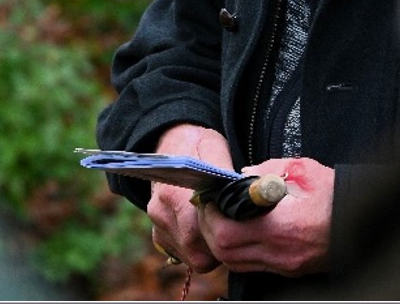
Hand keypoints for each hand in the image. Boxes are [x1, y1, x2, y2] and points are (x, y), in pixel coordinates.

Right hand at [148, 124, 230, 271]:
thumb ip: (223, 173)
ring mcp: (158, 225)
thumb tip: (241, 189)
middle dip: (219, 247)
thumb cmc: (196, 147)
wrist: (169, 143)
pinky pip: (183, 255)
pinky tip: (206, 229)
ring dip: (210, 249)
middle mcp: (161, 213)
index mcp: (174, 196)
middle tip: (235, 229)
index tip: (239, 228)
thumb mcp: (212, 149)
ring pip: (191, 257)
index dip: (224, 237)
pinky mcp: (158, 234)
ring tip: (221, 225)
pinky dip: (198, 248)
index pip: (200, 236)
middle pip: (197, 252)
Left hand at [197, 157, 332, 275]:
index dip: (209, 216)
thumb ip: (263, 172)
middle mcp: (281, 252)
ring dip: (220, 243)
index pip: (226, 232)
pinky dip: (237, 251)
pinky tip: (238, 232)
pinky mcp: (291, 268)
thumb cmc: (335, 193)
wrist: (369, 218)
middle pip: (224, 252)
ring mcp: (286, 264)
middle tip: (208, 209)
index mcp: (282, 227)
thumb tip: (237, 177)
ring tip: (219, 219)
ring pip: (235, 263)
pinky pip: (252, 265)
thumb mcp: (299, 170)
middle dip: (209, 229)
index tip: (207, 199)